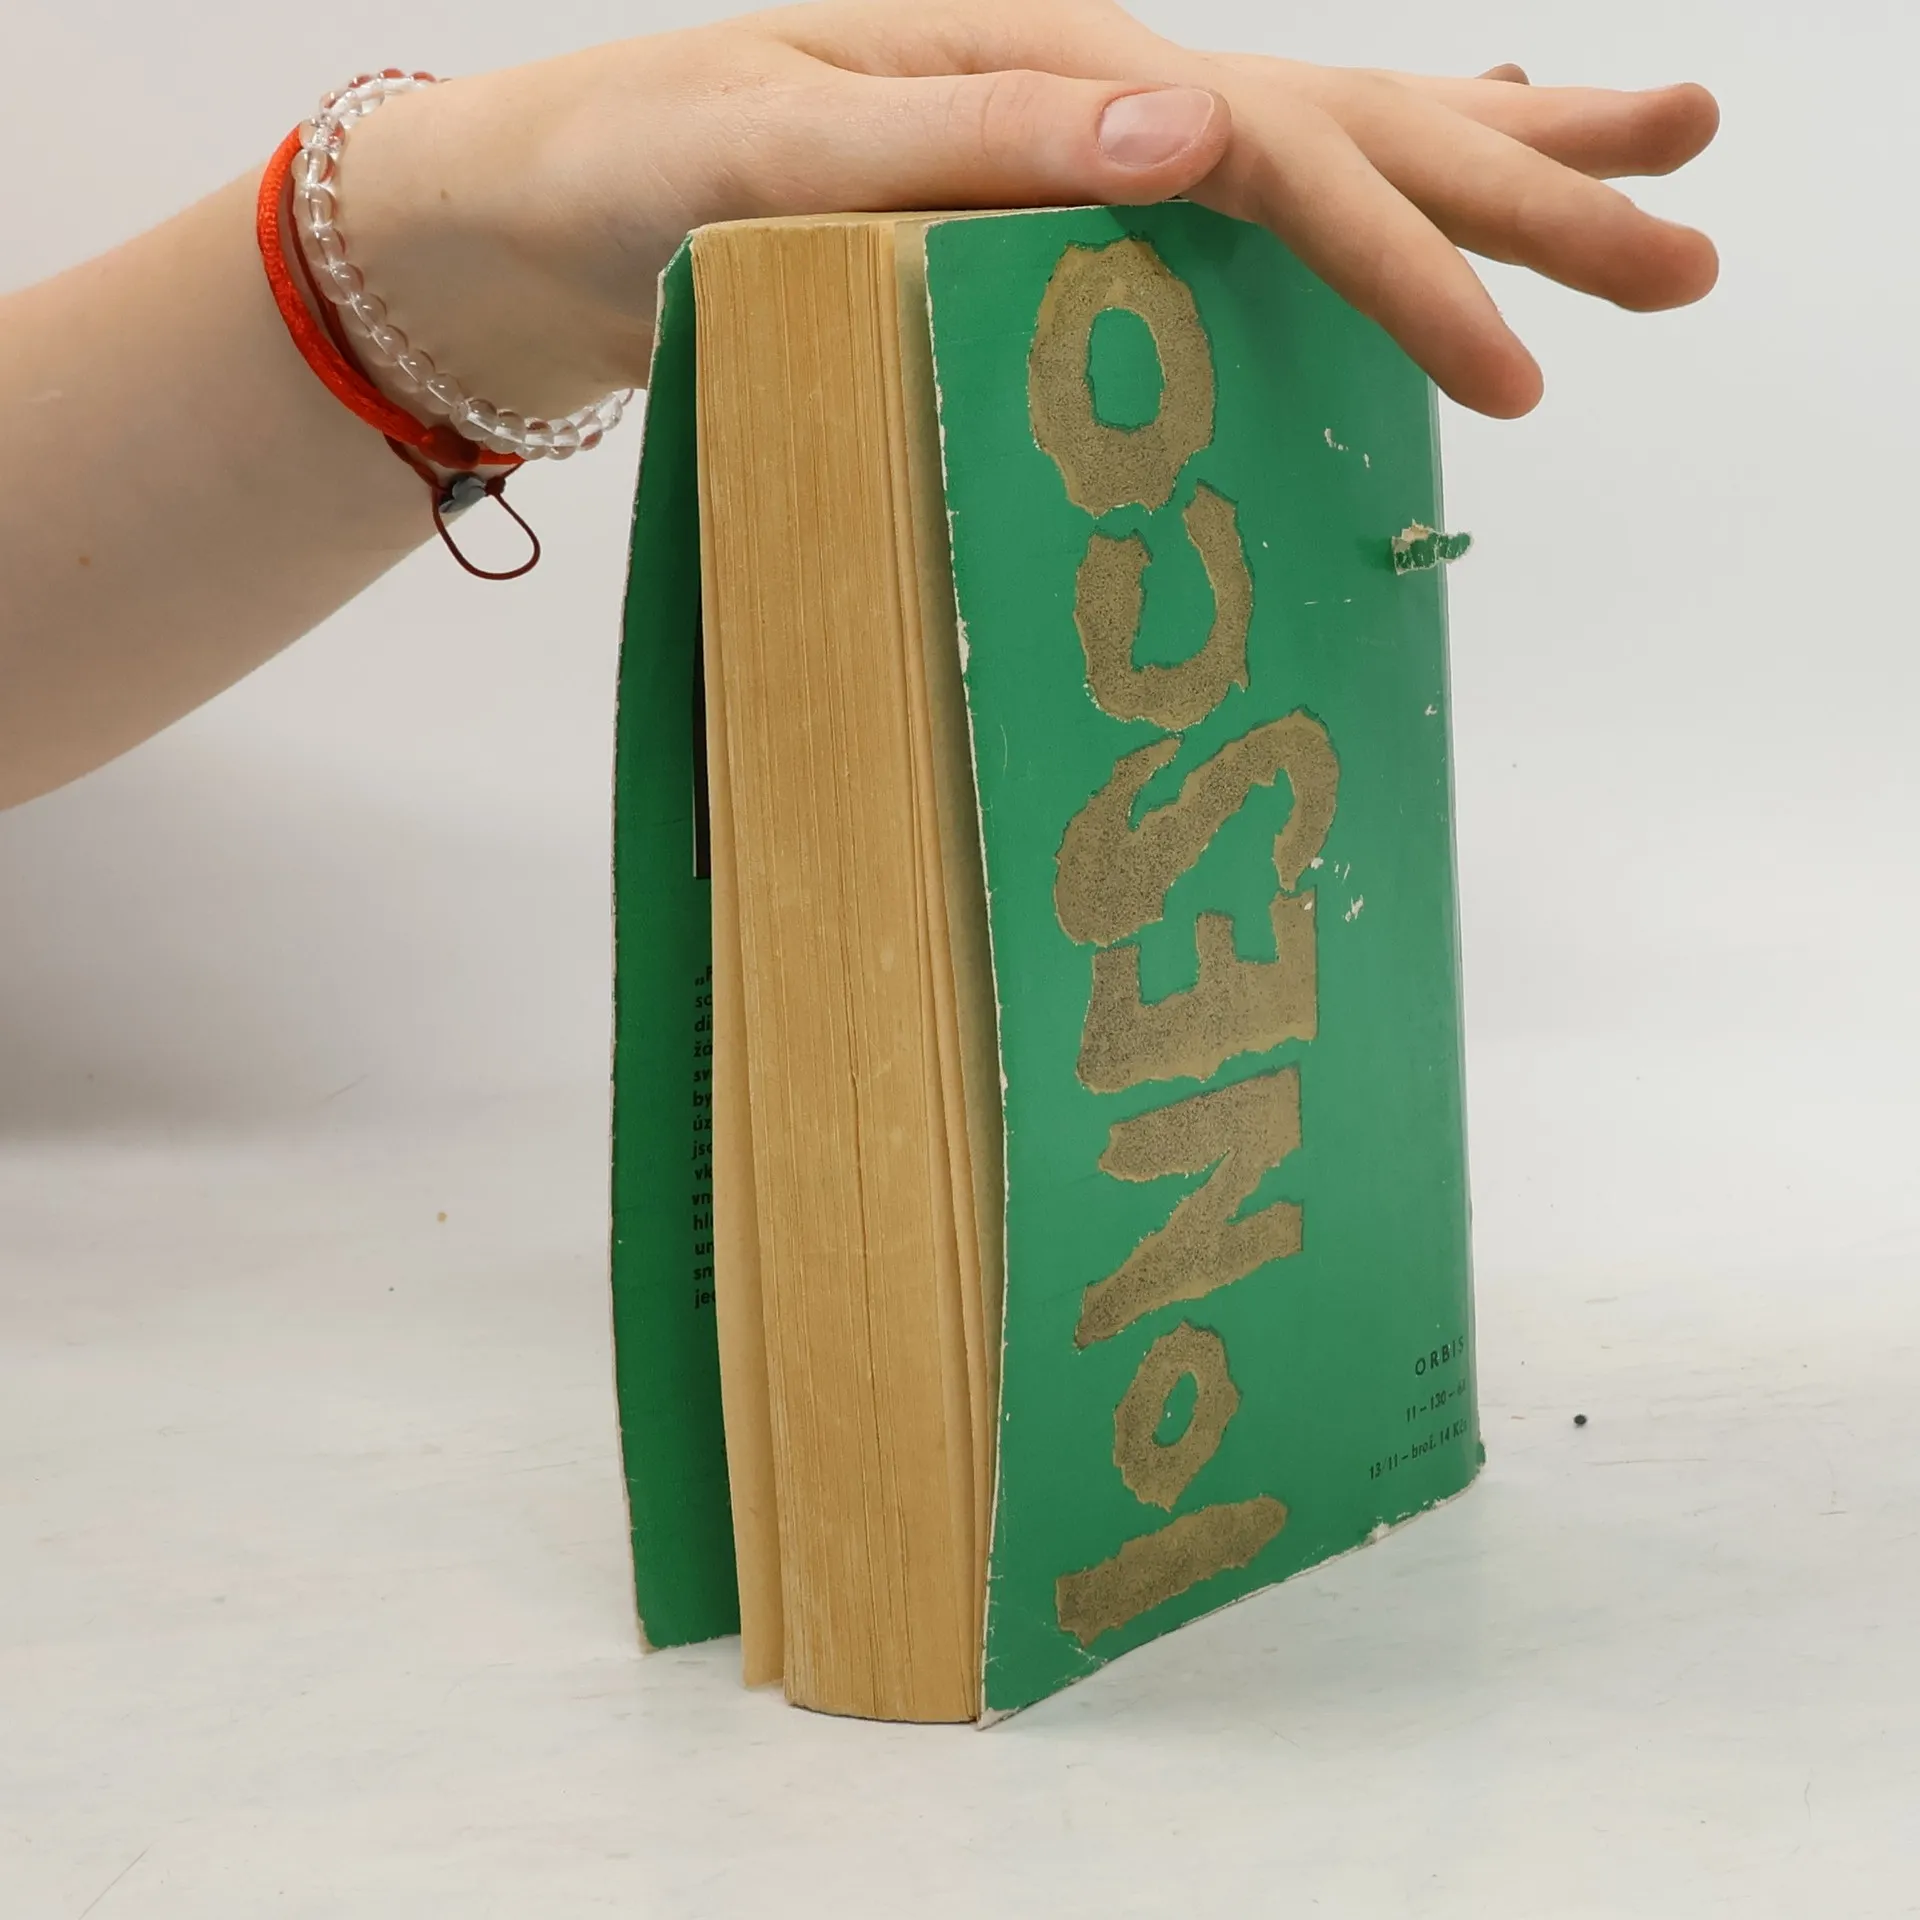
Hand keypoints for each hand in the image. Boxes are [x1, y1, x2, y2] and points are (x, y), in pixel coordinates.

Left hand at [343, 0, 1718, 421]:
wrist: (542, 206)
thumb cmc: (635, 174)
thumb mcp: (782, 150)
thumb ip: (978, 143)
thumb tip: (1197, 127)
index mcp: (1053, 73)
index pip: (1283, 157)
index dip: (1414, 261)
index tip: (1522, 371)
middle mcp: (1089, 91)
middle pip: (1355, 125)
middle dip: (1532, 185)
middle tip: (1696, 235)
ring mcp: (1076, 144)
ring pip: (1321, 148)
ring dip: (1480, 167)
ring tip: (1632, 170)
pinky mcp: (1048, 211)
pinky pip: (1229, 205)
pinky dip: (1336, 207)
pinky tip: (1398, 204)